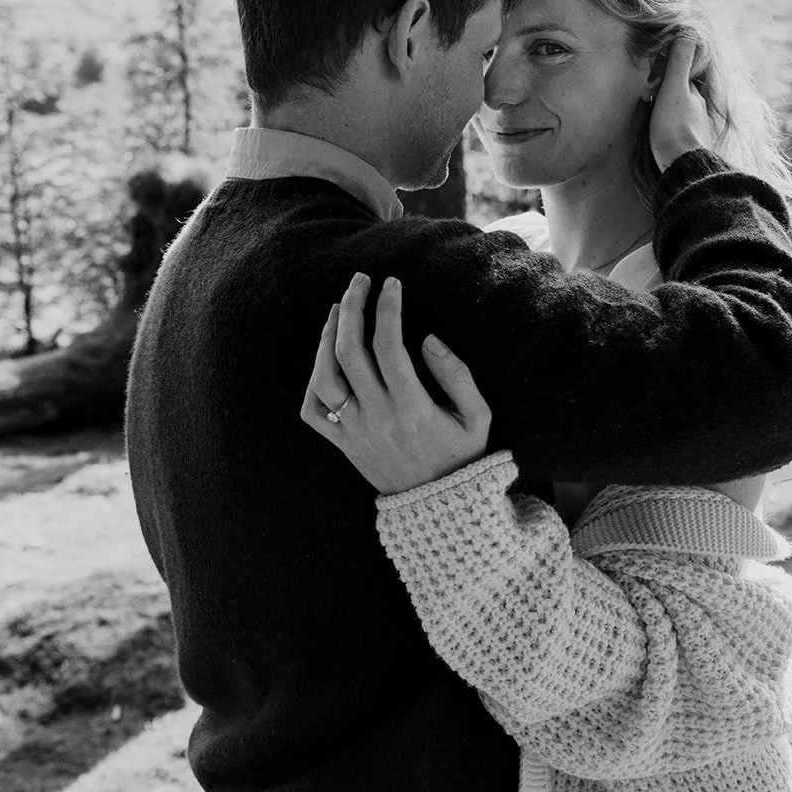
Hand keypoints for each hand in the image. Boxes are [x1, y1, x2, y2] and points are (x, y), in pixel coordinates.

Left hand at [300, 273, 491, 493]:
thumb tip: (427, 339)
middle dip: (353, 308)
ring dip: (327, 337)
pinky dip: (313, 382)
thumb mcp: (479, 417)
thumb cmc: (464, 457)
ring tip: (339, 309)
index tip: (393, 283)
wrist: (442, 509)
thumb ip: (458, 375)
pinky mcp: (343, 445)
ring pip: (324, 377)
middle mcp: (378, 418)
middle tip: (360, 281)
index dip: (387, 307)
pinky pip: (313, 412)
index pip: (389, 344)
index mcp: (413, 408)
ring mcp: (355, 432)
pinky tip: (325, 356)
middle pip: (350, 351)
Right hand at [647, 37, 712, 172]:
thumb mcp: (675, 89)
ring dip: (665, 111)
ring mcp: (696, 130)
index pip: (680, 76)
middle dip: (664, 93)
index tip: (651, 79)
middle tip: (647, 96)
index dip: (665, 74)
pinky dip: (669, 127)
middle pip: (679, 95)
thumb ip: (680, 61)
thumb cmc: (676, 127)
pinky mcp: (690, 147)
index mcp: (694, 95)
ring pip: (679, 113)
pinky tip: (661, 135)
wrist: (683, 166)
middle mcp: (698, 111)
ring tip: (652, 116)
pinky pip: (678, 130)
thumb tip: (689, 31)